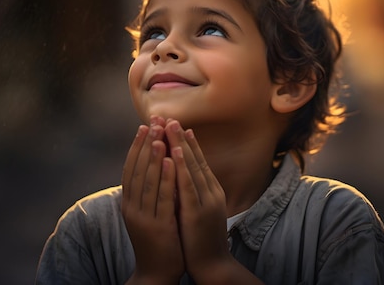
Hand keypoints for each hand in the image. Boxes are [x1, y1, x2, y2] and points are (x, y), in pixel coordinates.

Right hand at [121, 116, 183, 283]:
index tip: (143, 126)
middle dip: (145, 145)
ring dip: (154, 157)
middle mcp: (132, 208)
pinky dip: (166, 178)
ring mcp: (144, 217)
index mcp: (129, 203)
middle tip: (152, 122)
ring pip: (148, 181)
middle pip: (138, 170)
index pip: (131, 169)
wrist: (156, 273)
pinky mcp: (159, 226)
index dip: (136, 147)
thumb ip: (146, 192)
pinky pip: (163, 198)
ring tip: (159, 135)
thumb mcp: (146, 213)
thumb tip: (150, 166)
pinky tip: (171, 161)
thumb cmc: (155, 240)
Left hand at [164, 120, 232, 280]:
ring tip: (169, 126)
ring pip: (191, 167)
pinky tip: (172, 154)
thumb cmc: (204, 241)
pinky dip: (180, 168)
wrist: (214, 266)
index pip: (198, 162)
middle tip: (170, 117)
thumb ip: (194, 195)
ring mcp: (206, 201)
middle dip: (181, 137)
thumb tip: (182, 178)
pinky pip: (187, 186)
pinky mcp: (197, 212)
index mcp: (212, 192)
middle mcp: (211, 192)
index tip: (177, 125)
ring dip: (179, 145)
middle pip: (194, 159)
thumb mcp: (201, 212)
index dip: (187, 143)